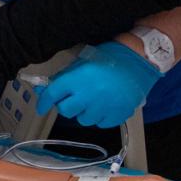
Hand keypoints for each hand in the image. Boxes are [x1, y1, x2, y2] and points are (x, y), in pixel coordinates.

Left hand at [35, 41, 160, 128]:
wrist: (139, 59)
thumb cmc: (110, 57)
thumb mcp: (83, 61)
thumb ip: (65, 76)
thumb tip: (47, 88)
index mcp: (78, 78)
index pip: (52, 94)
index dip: (43, 101)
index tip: (41, 106)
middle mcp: (89, 95)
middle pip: (65, 110)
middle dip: (65, 105)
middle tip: (71, 99)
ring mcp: (104, 107)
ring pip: (83, 119)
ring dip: (83, 112)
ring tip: (92, 101)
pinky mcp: (117, 115)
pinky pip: (101, 123)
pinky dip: (99, 117)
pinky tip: (104, 106)